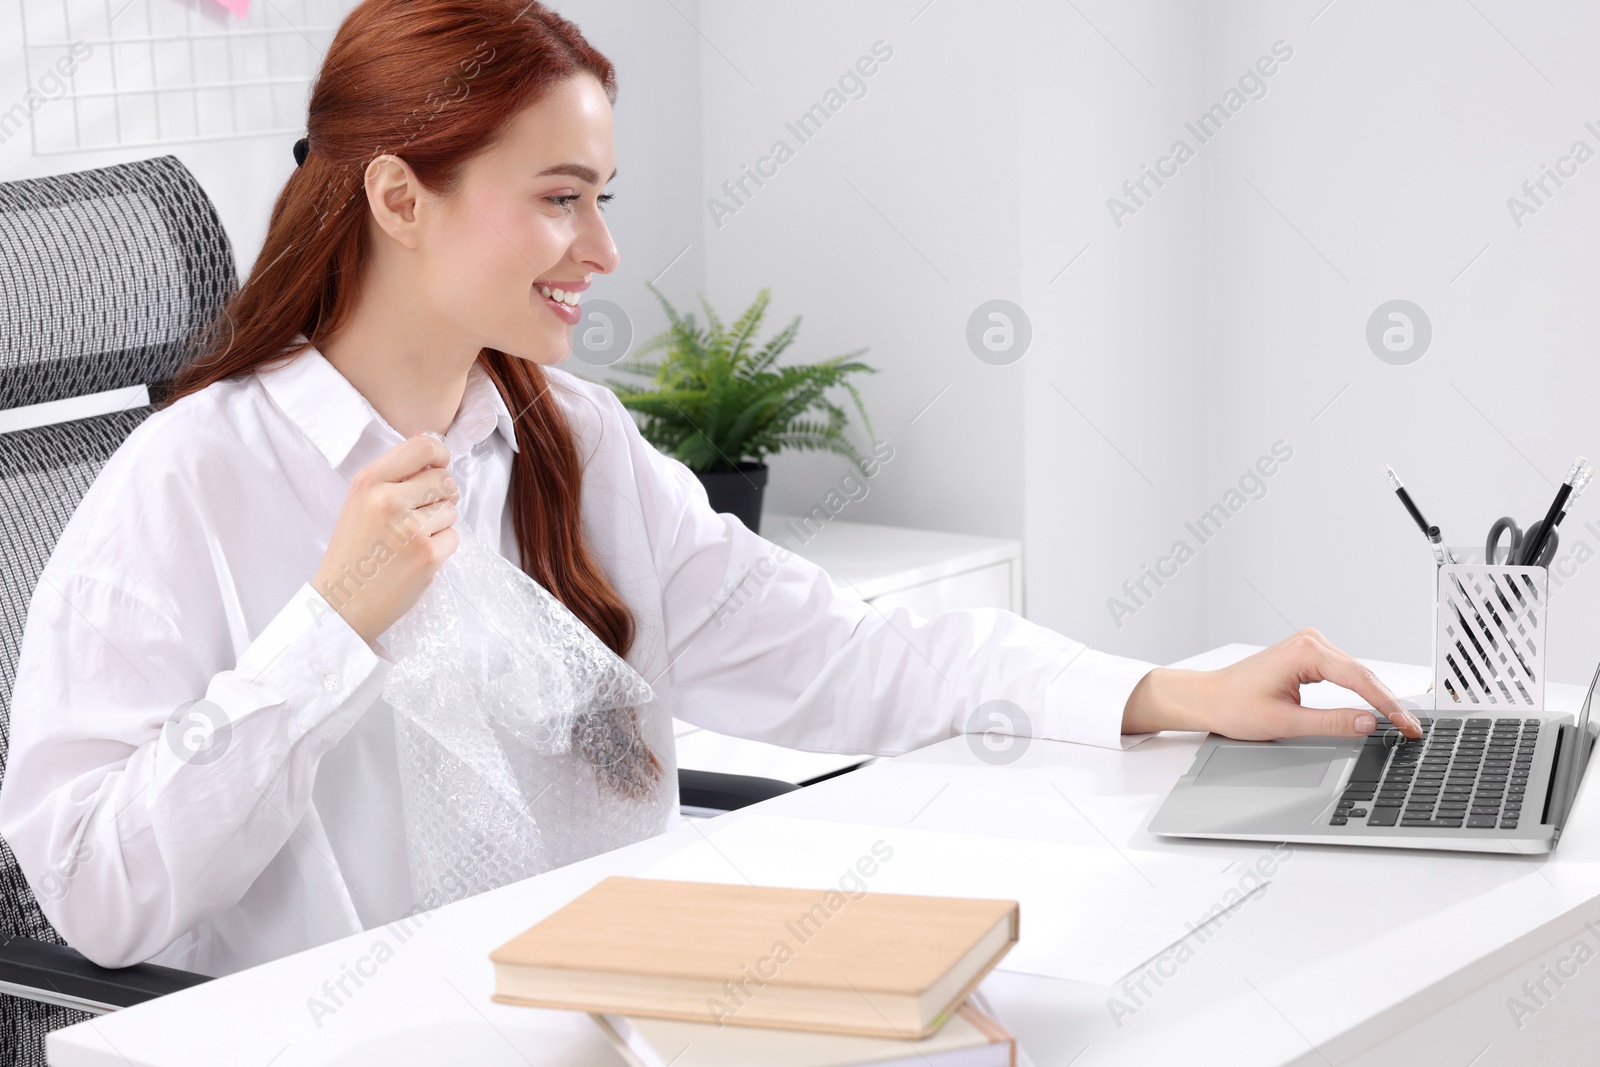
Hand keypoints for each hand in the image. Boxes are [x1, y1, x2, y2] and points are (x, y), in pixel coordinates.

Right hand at [312, 435, 459, 643]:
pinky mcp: (428, 555)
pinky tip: (415, 558)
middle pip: (444, 480)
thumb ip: (395, 475)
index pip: (423, 447)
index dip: (440, 454)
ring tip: (410, 540)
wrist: (343, 602)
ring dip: (440, 524)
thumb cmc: (355, 551)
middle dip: (443, 495)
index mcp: (369, 482)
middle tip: (422, 513)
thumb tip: (429, 440)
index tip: (438, 467)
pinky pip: (454, 537)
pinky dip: (441, 548)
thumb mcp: (361, 502)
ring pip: (451, 510)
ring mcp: (410, 529)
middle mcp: (388, 500)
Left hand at [1122, 627, 1423, 740]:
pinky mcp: (1307, 655)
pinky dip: (1360, 690)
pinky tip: (1375, 706)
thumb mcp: (1286, 722)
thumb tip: (1368, 723)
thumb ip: (1331, 723)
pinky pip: (1343, 672)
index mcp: (1306, 651)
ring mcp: (1309, 646)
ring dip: (1376, 696)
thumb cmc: (1234, 706)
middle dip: (1388, 702)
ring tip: (1401, 721)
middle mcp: (1310, 642)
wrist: (1206, 698)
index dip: (1389, 706)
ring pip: (1355, 673)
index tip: (1408, 726)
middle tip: (1413, 729)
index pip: (1360, 680)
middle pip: (1362, 674)